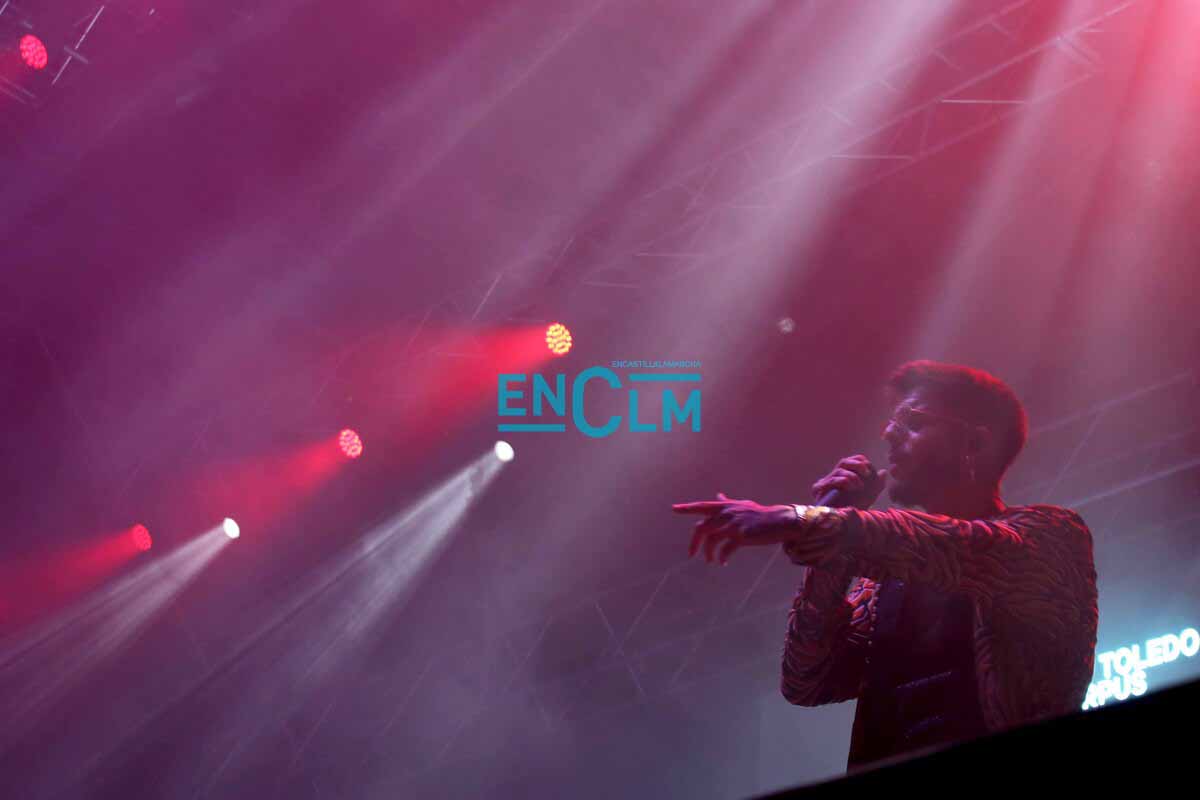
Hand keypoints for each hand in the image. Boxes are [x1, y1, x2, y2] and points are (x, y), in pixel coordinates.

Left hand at [671, 493, 795, 564]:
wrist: (781, 521)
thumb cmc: (760, 515)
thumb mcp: (742, 505)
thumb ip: (727, 502)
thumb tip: (718, 495)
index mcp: (726, 506)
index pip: (702, 506)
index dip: (687, 508)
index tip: (674, 509)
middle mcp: (728, 513)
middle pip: (702, 528)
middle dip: (694, 543)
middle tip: (691, 554)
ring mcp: (734, 524)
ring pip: (712, 540)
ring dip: (708, 553)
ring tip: (711, 561)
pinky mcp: (742, 536)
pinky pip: (726, 549)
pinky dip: (722, 557)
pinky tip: (722, 562)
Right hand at [811, 455, 886, 508]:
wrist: (843, 527)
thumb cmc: (853, 510)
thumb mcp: (869, 497)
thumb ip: (877, 484)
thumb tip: (883, 472)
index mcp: (843, 476)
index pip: (850, 461)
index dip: (860, 461)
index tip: (869, 468)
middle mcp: (833, 478)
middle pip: (844, 462)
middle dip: (856, 465)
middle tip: (867, 473)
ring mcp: (825, 484)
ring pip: (838, 471)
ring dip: (852, 476)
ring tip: (859, 486)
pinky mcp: (819, 490)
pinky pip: (831, 480)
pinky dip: (843, 481)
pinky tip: (851, 487)